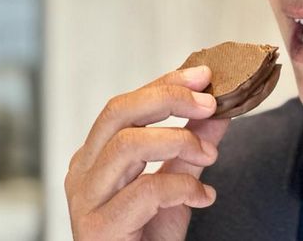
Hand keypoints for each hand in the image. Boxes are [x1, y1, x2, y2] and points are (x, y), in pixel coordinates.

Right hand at [65, 66, 228, 239]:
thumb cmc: (148, 236)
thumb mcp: (178, 182)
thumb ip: (194, 146)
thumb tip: (219, 109)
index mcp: (96, 155)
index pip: (127, 104)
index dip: (165, 83)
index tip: (204, 76)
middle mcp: (83, 171)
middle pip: (117, 111)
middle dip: (169, 98)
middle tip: (210, 104)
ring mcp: (85, 199)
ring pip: (128, 144)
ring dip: (179, 140)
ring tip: (209, 156)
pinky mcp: (98, 227)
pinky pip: (145, 190)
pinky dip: (183, 187)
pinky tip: (203, 198)